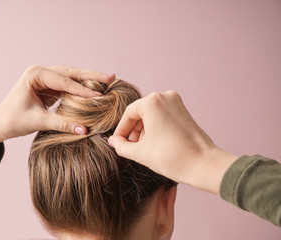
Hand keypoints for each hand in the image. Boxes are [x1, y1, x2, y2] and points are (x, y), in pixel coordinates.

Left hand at [0, 65, 113, 147]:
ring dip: (88, 80)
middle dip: (91, 76)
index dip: (82, 90)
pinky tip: (94, 90)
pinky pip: (68, 85)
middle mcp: (41, 71)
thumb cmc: (12, 120)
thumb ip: (62, 124)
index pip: (64, 81)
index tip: (99, 96)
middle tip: (111, 77)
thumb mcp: (38, 121)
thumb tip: (85, 130)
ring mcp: (45, 78)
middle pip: (70, 73)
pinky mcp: (48, 86)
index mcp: (35, 74)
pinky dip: (81, 88)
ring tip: (107, 80)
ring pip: (71, 77)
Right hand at [108, 91, 237, 193]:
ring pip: (152, 114)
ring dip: (143, 129)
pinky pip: (163, 115)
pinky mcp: (184, 111)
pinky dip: (155, 127)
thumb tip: (113, 141)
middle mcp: (165, 96)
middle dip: (133, 130)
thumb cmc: (172, 157)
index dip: (121, 130)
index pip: (129, 114)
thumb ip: (122, 146)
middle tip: (129, 146)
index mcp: (152, 102)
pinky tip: (153, 143)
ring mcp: (177, 103)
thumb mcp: (140, 152)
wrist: (203, 165)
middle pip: (140, 112)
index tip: (118, 142)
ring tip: (141, 147)